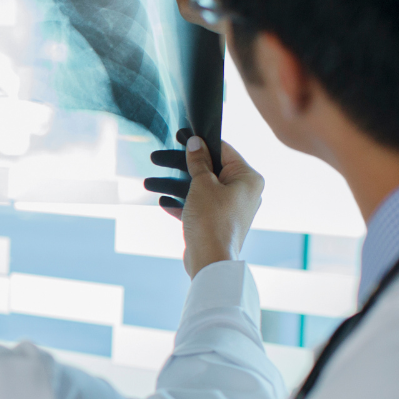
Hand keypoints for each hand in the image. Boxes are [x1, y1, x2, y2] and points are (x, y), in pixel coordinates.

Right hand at [145, 130, 263, 276]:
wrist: (210, 262)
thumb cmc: (212, 221)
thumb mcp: (202, 184)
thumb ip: (198, 162)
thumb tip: (195, 143)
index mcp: (248, 179)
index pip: (224, 151)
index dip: (201, 143)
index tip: (182, 136)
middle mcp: (244, 193)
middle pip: (209, 170)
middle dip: (182, 166)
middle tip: (159, 158)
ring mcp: (231, 209)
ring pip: (201, 189)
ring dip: (176, 186)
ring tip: (150, 182)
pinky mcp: (218, 223)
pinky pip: (199, 207)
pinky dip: (183, 203)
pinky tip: (164, 200)